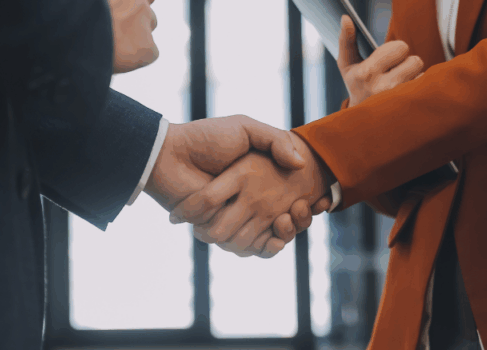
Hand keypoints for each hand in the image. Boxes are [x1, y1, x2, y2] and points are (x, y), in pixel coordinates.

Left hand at [168, 133, 333, 256]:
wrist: (170, 155)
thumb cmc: (206, 138)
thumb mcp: (245, 128)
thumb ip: (274, 140)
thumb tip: (300, 164)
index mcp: (255, 178)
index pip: (290, 197)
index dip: (305, 203)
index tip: (315, 200)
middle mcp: (246, 201)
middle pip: (283, 221)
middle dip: (298, 220)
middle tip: (302, 209)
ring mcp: (233, 217)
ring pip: (268, 236)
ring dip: (284, 233)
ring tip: (287, 218)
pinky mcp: (218, 231)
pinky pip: (248, 248)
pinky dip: (264, 247)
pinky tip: (275, 237)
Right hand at [337, 15, 423, 106]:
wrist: (361, 122)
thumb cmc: (356, 87)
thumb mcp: (347, 66)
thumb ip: (346, 40)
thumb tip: (346, 18)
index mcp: (367, 73)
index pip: (400, 47)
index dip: (396, 50)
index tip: (387, 59)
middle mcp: (383, 87)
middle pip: (415, 60)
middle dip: (406, 63)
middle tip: (394, 72)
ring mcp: (398, 100)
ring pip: (421, 74)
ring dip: (413, 76)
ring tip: (399, 84)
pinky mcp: (410, 107)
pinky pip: (425, 87)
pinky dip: (417, 88)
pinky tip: (405, 94)